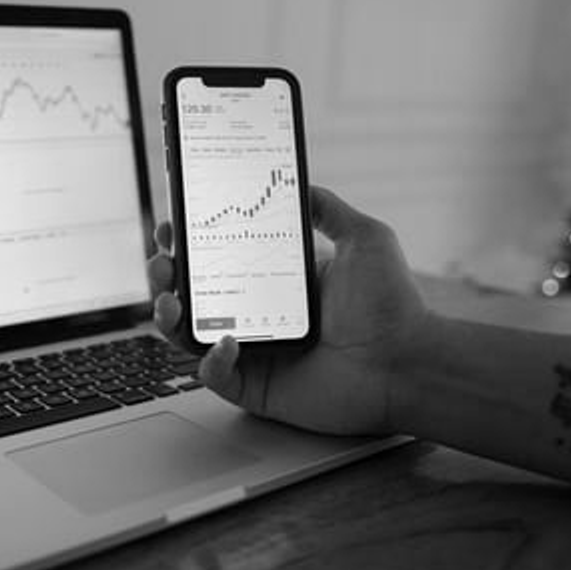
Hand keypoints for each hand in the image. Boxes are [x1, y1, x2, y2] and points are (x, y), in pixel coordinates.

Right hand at [147, 186, 429, 434]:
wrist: (408, 364)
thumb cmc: (392, 307)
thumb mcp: (363, 239)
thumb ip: (328, 208)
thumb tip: (298, 181)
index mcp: (274, 281)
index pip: (217, 258)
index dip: (189, 243)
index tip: (173, 226)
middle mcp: (256, 315)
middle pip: (192, 294)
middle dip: (165, 277)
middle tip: (161, 263)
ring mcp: (253, 352)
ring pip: (190, 336)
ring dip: (169, 317)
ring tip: (169, 302)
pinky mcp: (254, 388)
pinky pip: (214, 376)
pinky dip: (210, 360)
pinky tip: (226, 342)